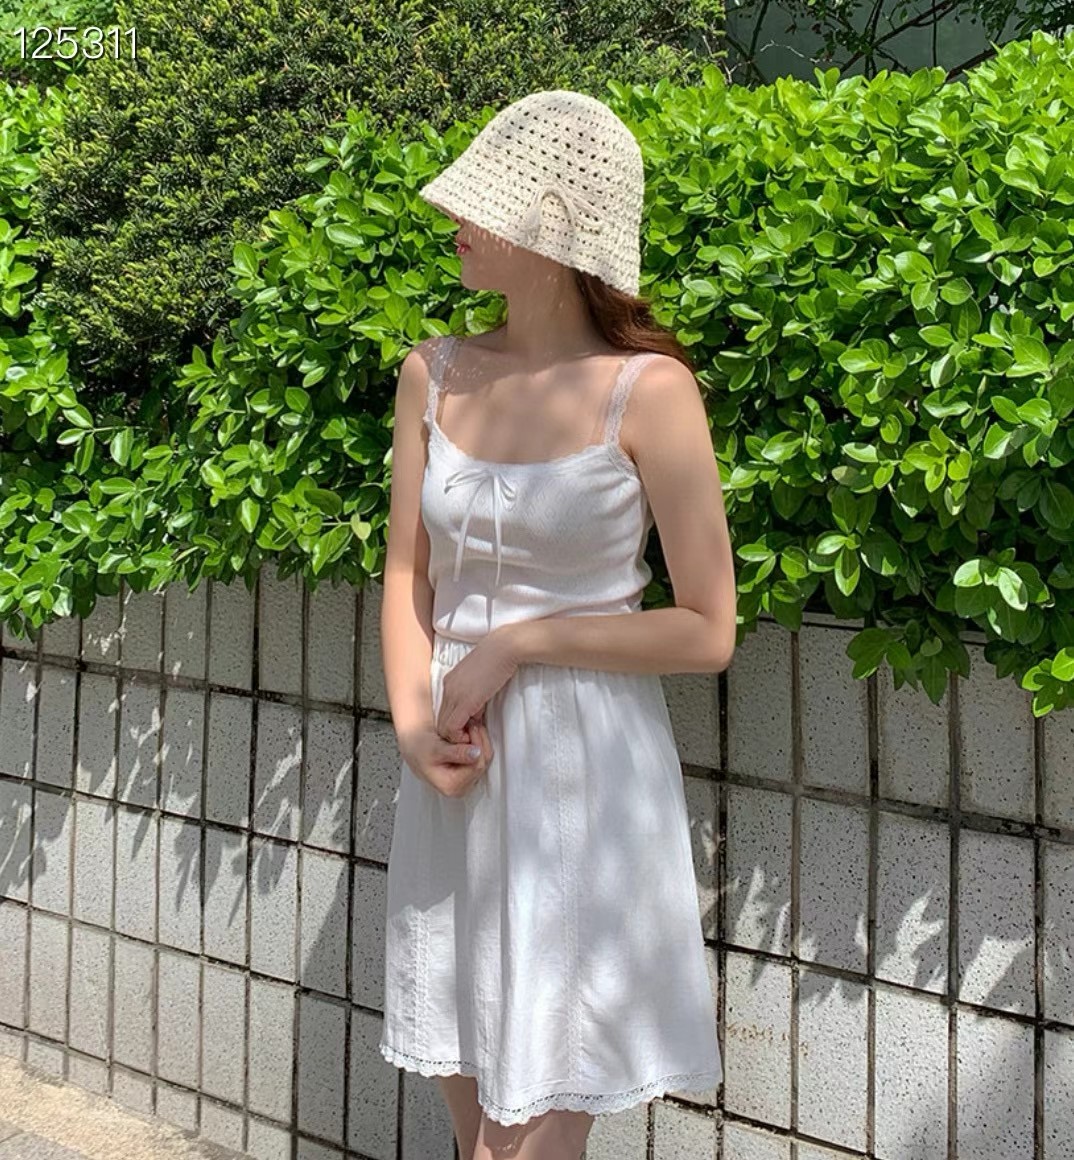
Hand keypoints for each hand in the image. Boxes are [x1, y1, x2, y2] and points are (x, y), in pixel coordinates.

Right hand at [398, 718, 493, 798]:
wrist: (414, 747)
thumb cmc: (420, 749)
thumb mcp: (436, 749)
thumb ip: (456, 753)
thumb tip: (476, 753)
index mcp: (451, 786)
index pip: (476, 767)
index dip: (477, 745)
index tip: (472, 728)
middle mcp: (460, 787)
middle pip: (482, 764)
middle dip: (480, 742)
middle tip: (472, 725)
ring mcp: (465, 781)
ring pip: (484, 760)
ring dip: (480, 742)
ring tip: (471, 727)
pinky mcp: (468, 773)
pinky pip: (481, 758)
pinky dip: (478, 744)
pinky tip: (471, 734)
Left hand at [435, 628, 518, 742]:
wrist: (504, 648)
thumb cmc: (498, 660)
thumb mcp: (481, 681)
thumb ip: (474, 697)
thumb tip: (474, 715)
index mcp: (450, 682)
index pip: (444, 712)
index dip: (456, 724)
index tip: (472, 726)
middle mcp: (447, 689)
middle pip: (441, 722)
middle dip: (455, 733)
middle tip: (472, 735)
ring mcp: (453, 695)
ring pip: (444, 727)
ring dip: (458, 736)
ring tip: (475, 734)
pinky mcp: (463, 702)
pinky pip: (453, 728)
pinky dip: (461, 737)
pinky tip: (475, 733)